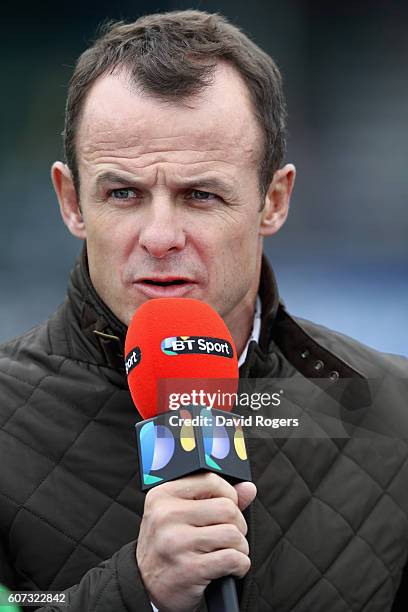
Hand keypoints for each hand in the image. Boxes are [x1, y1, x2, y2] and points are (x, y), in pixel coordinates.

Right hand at [136, 472, 256, 611]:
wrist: (145, 588)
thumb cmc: (167, 546)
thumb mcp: (181, 515)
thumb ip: (214, 497)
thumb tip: (248, 488)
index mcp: (163, 495)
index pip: (210, 481)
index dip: (228, 494)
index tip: (228, 508)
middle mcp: (166, 516)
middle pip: (227, 508)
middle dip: (237, 524)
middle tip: (229, 536)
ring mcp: (177, 542)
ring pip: (233, 534)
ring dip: (240, 547)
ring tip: (228, 552)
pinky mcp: (189, 569)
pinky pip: (233, 559)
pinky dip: (240, 565)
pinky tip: (230, 568)